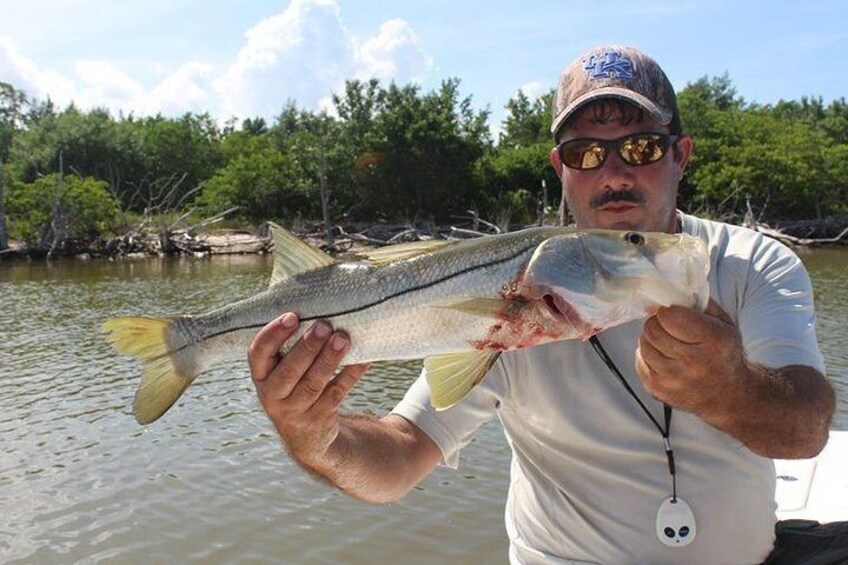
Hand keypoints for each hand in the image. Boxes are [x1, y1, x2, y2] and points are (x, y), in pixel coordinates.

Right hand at [248, 312, 369, 464]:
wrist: (305, 436)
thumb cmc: (295, 385)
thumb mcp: (282, 371)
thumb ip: (289, 346)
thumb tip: (316, 303)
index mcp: (261, 376)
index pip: (257, 353)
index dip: (272, 335)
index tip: (292, 316)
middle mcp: (272, 396)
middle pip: (288, 371)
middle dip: (307, 347)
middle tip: (323, 325)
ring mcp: (295, 411)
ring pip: (312, 384)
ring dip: (329, 359)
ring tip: (343, 338)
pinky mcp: (318, 419)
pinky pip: (336, 393)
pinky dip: (350, 375)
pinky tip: (363, 360)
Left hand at [635, 300, 746, 416]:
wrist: (728, 396)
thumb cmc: (724, 353)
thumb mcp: (724, 324)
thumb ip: (700, 302)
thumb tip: (672, 288)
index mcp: (711, 341)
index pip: (668, 315)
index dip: (668, 311)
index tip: (675, 315)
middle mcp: (691, 363)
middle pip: (651, 329)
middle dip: (658, 324)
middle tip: (670, 329)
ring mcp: (672, 379)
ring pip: (643, 344)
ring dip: (652, 340)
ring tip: (669, 345)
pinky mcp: (658, 390)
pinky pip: (639, 360)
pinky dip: (649, 356)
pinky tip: (666, 359)